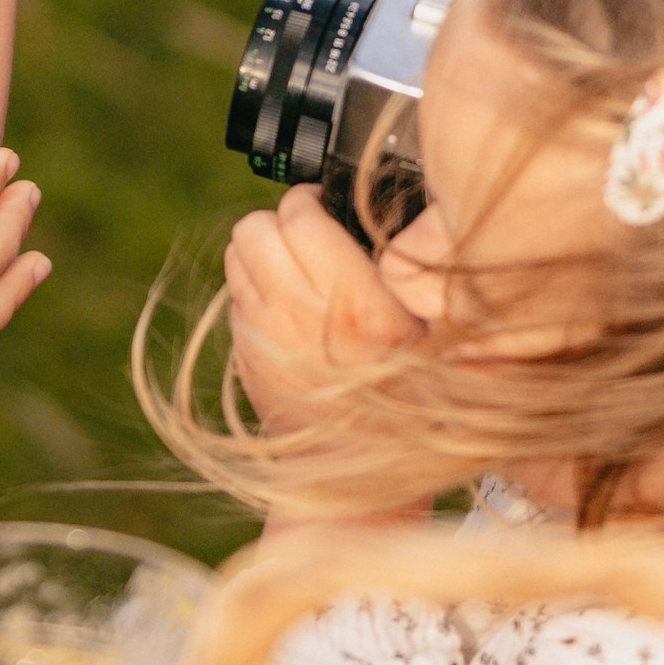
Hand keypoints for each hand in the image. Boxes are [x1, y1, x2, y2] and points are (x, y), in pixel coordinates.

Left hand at [224, 186, 422, 436]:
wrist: (365, 464)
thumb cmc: (411, 391)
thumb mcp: (427, 323)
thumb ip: (405, 267)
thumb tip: (386, 215)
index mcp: (351, 298)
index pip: (300, 214)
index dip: (311, 200)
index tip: (324, 206)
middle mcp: (296, 311)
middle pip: (253, 228)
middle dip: (277, 223)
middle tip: (305, 235)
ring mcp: (261, 334)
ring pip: (235, 257)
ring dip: (260, 254)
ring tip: (294, 269)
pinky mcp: (244, 355)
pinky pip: (236, 298)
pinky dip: (255, 292)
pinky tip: (287, 311)